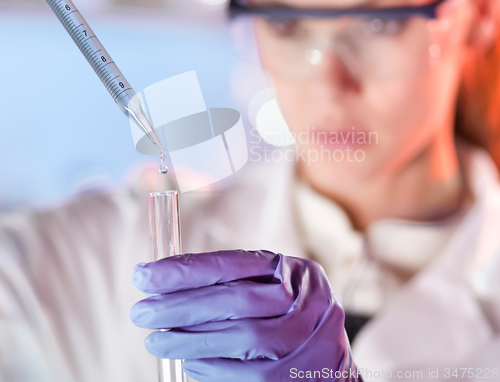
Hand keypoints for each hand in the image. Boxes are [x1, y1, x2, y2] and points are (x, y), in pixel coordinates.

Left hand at [130, 250, 358, 381]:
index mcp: (295, 271)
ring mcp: (299, 342)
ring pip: (237, 338)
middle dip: (180, 305)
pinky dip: (209, 367)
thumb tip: (168, 281)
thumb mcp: (274, 286)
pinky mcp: (288, 379)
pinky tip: (188, 362)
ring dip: (187, 340)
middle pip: (234, 301)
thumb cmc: (290, 315)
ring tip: (153, 339)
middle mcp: (303, 302)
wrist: (329, 363)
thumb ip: (235, 280)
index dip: (186, 269)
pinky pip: (242, 374)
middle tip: (141, 310)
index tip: (145, 274)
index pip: (234, 264)